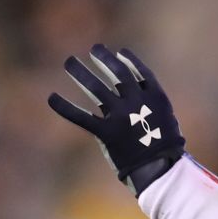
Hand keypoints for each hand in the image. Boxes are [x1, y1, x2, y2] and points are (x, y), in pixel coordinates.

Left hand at [48, 44, 186, 194]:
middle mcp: (136, 101)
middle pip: (117, 73)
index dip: (129, 60)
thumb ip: (150, 105)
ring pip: (95, 88)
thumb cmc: (165, 147)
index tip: (118, 52)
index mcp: (154, 96)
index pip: (139, 71)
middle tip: (94, 49)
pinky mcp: (106, 132)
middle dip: (104, 59)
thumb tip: (136, 92)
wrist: (159, 168)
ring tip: (69, 61)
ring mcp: (120, 115)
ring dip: (80, 72)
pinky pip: (81, 117)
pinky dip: (65, 107)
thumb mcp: (165, 120)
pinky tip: (52, 97)